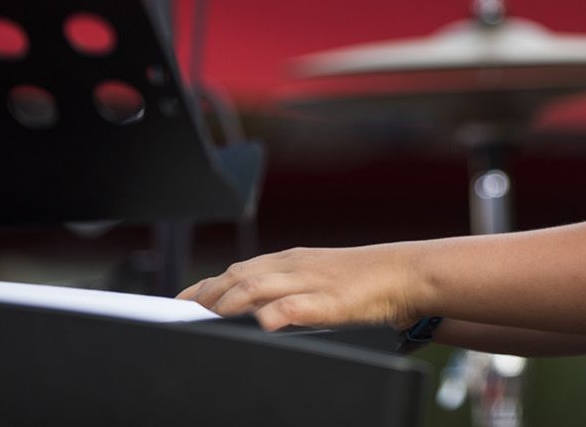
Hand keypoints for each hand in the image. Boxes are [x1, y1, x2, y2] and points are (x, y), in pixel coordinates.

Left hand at [177, 245, 420, 331]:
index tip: (180, 299)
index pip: (238, 270)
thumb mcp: (318, 280)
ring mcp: (311, 282)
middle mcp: (294, 267)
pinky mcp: (330, 301)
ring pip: (259, 286)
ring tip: (207, 315)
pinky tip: (261, 323)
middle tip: (181, 313)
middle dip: (208, 293)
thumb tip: (255, 311)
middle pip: (240, 276)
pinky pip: (296, 305)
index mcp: (291, 262)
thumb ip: (288, 291)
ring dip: (229, 300)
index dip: (206, 285)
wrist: (404, 274)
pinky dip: (275, 312)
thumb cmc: (364, 282)